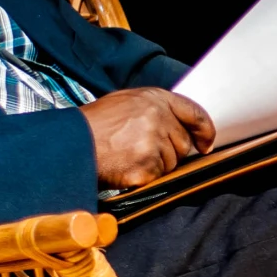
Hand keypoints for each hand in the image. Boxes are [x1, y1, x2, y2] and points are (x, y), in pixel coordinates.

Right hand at [80, 89, 215, 189]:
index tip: (206, 143)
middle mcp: (157, 118)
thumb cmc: (94, 125)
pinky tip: (125, 167)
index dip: (204, 130)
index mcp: (154, 99)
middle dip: (169, 151)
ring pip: (171, 163)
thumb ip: (154, 110)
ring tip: (127, 156)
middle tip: (141, 149)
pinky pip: (157, 177)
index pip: (194, 113)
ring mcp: (153, 143)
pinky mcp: (146, 166)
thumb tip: (179, 126)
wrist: (71, 144)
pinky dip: (143, 177)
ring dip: (155, 164)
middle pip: (183, 143)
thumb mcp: (124, 103)